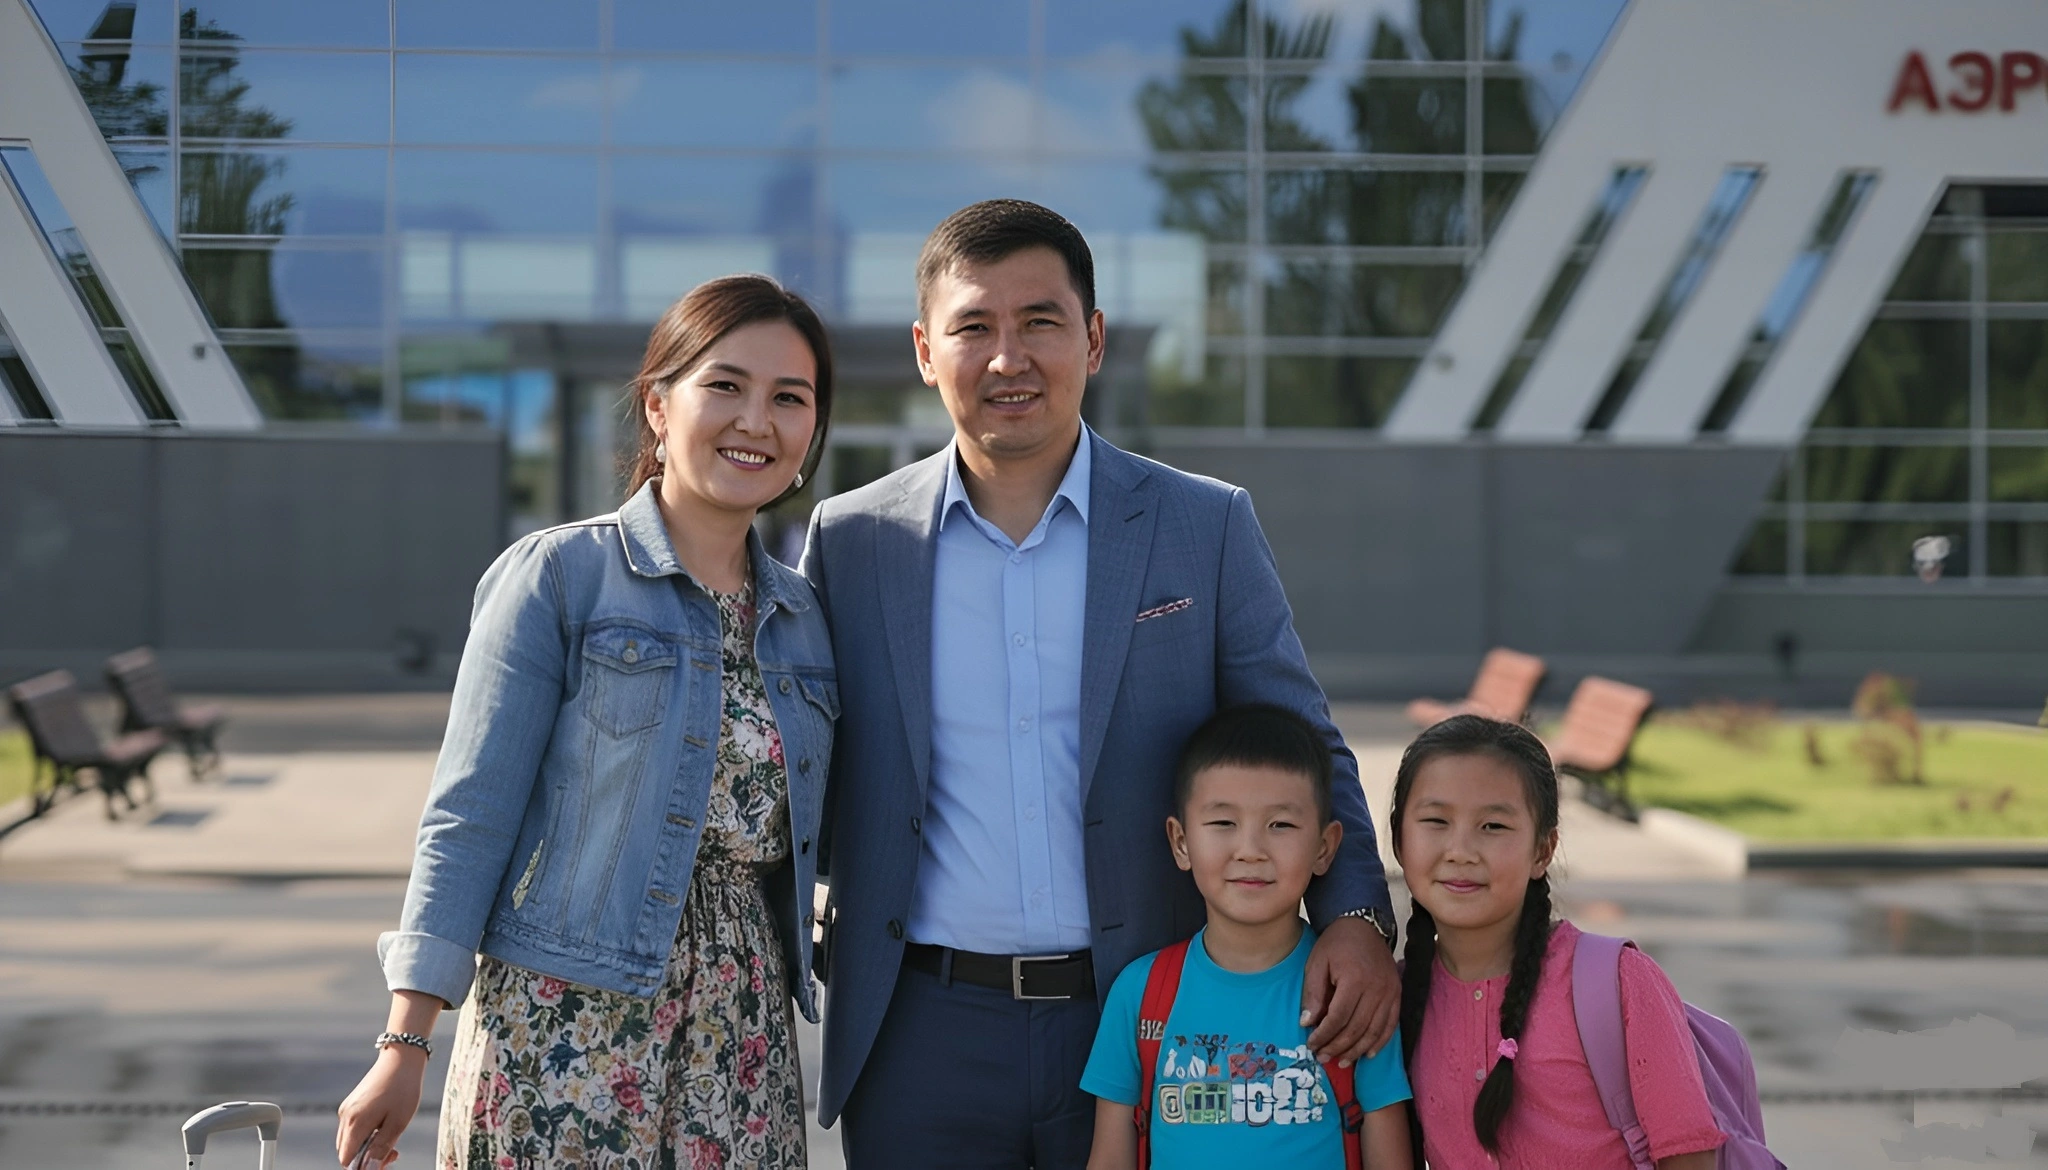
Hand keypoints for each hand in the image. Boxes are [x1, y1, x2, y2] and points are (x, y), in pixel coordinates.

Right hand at [335, 1046, 427, 1166]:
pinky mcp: (352, 1103)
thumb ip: (381, 1148)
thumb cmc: (403, 1089)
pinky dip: (366, 1134)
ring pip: (349, 1140)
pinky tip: (384, 1127)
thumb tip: (369, 1168)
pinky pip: (353, 1128)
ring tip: (392, 1139)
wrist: (401, 1058)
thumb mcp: (398, 1123)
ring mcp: (347, 1109)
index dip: (363, 1167)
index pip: (346, 1159)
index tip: (385, 1162)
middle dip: (366, 1158)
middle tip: (394, 1152)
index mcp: (354, 1123)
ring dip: (367, 1146)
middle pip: (346, 1152)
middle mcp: (345, 1117)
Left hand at [1300, 916, 1399, 1065]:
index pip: (1338, 1017)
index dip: (1324, 1035)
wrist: (1363, 926)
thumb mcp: (1317, 963)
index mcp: (1354, 979)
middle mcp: (1376, 989)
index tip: (1312, 1045)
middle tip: (1323, 1057)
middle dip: (1337, 1047)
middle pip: (1356, 1028)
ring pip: (1374, 1031)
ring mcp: (1390, 992)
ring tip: (1341, 1062)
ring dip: (1357, 1050)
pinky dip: (1379, 1042)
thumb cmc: (1336, 944)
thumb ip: (1313, 994)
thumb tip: (1307, 1024)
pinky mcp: (1397, 994)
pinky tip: (1367, 1054)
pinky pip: (1390, 1025)